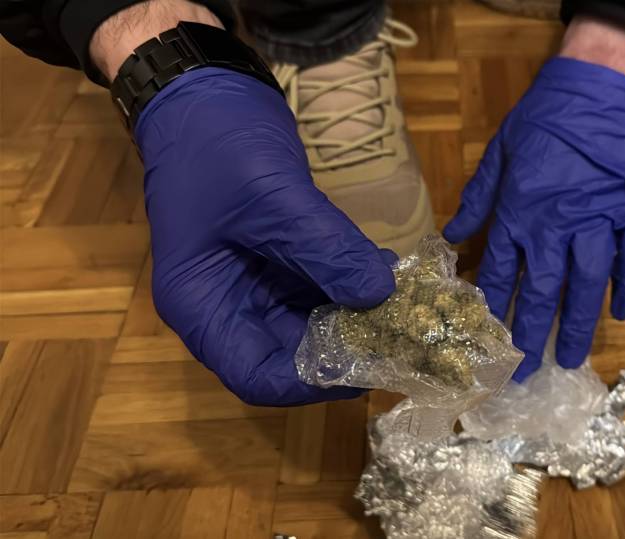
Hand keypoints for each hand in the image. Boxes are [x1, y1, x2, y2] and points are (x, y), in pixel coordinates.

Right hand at [136, 68, 395, 404]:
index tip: (371, 363)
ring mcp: (255, 283)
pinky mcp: (281, 260)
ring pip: (314, 324)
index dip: (314, 382)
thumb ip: (326, 250)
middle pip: (292, 355)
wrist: (205, 89)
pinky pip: (322, 288)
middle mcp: (227, 306)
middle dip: (348, 349)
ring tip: (408, 309)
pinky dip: (354, 286)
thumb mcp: (272, 198)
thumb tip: (382, 295)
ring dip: (358, 318)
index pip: (258, 377)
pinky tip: (390, 277)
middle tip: (406, 337)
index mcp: (202, 307)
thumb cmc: (217, 145)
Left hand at [443, 56, 624, 380]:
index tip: (489, 343)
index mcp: (520, 212)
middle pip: (543, 290)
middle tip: (528, 372)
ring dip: (580, 324)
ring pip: (587, 284)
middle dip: (532, 334)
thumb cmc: (545, 117)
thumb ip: (478, 197)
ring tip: (573, 359)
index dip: (495, 311)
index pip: (503, 272)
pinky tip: (623, 313)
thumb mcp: (499, 151)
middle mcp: (556, 226)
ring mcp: (599, 221)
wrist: (601, 86)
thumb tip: (452, 236)